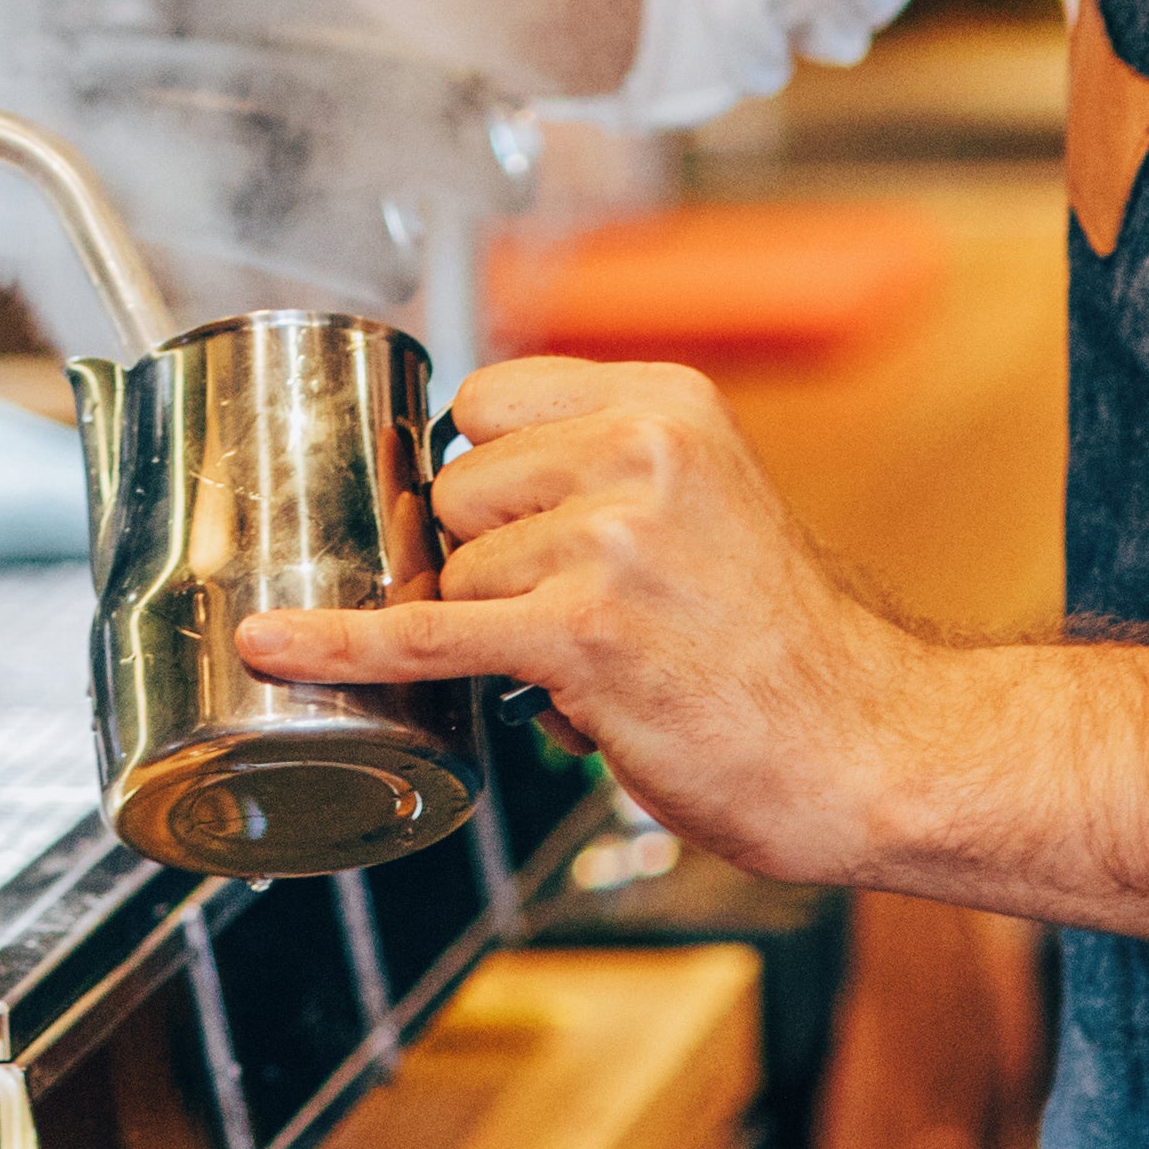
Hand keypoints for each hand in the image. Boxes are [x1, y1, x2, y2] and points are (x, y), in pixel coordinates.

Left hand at [235, 357, 927, 883]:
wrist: (873, 747)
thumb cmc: (781, 650)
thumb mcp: (704, 505)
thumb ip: (595, 478)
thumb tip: (457, 505)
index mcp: (665, 403)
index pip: (484, 401)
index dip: (479, 475)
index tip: (494, 522)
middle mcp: (637, 452)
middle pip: (454, 489)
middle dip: (486, 564)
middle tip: (577, 621)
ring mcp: (610, 541)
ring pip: (454, 576)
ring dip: (499, 635)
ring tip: (603, 671)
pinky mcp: (584, 636)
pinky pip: (425, 637)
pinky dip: (340, 647)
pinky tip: (276, 642)